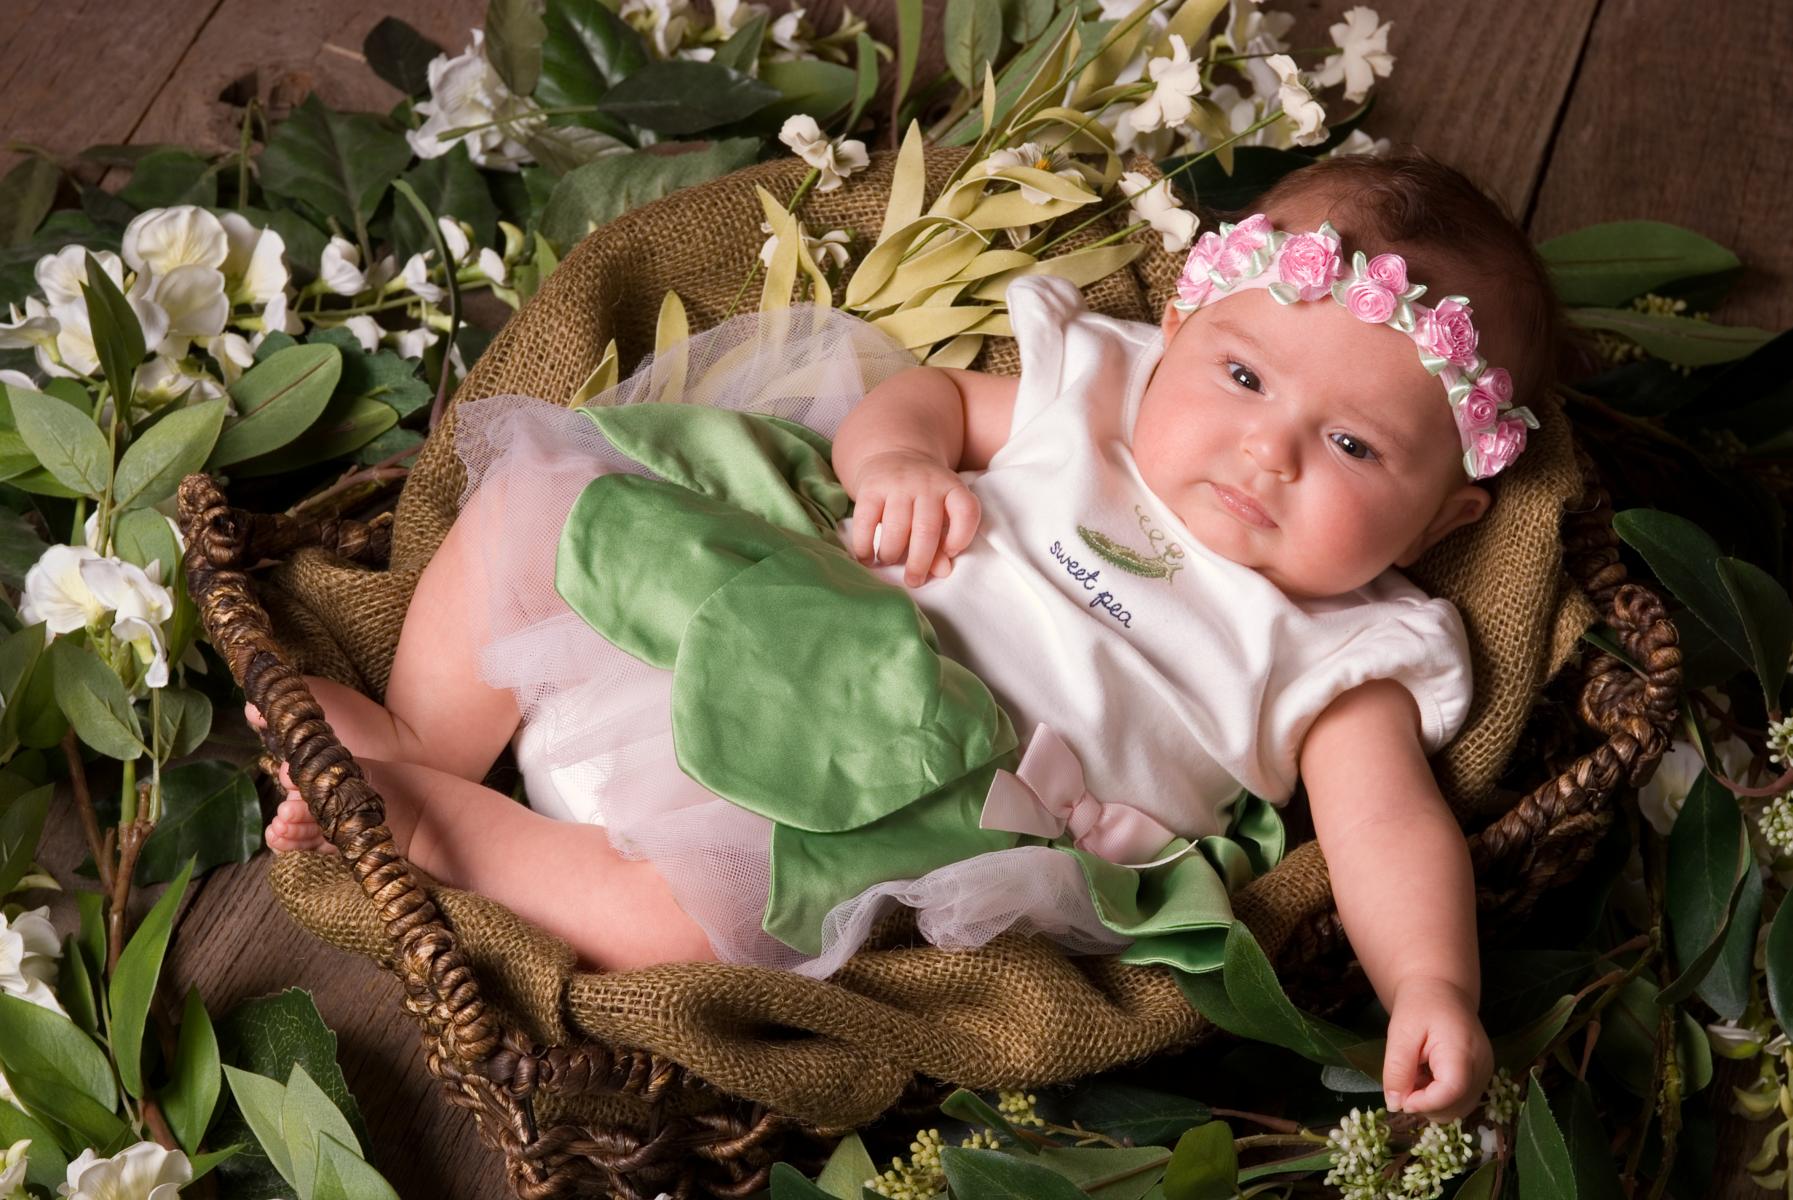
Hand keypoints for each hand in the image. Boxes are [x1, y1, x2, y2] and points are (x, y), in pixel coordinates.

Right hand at [848, 449, 980, 586]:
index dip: (961, 537)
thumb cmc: (922, 495)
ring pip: (895, 529)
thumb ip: (945, 543)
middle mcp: (926, 483)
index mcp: (951, 487)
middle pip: (926, 530)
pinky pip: (865, 523)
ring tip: (888, 562)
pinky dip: (865, 547)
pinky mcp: (870, 488)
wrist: (892, 454)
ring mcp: (896, 484)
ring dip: (890, 555)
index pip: (966, 511)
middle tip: (913, 580)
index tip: (950, 553)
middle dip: (919, 563)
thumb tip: (942, 572)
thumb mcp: (941, 511)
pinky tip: (867, 558)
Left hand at [1381, 976, 1493, 1122]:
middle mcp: (1482, 1067)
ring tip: (1416, 1075)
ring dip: (1431, 1103)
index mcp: (1463, 1051)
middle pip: (1456, 1107)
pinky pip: (1460, 1101)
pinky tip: (1427, 1077)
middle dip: (1424, 1104)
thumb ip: (1397, 1069)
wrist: (1441, 991)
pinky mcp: (1481, 1078)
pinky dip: (1440, 1099)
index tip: (1400, 1098)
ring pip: (1458, 1110)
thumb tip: (1394, 1104)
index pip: (1451, 1092)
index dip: (1424, 1103)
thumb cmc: (1419, 1006)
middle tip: (1405, 1080)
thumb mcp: (1400, 1032)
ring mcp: (1485, 1075)